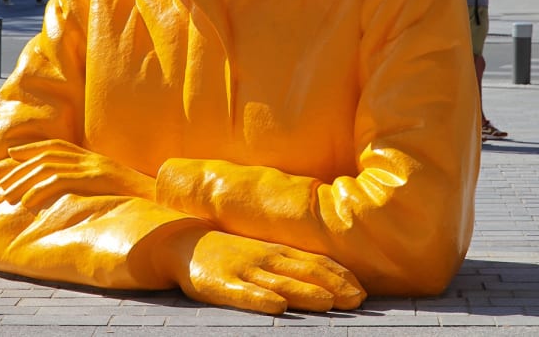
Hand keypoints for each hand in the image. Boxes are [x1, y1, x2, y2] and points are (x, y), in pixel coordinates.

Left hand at [0, 139, 155, 212]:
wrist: (161, 195)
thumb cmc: (137, 195)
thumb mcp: (110, 185)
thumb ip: (92, 181)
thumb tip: (73, 189)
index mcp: (92, 158)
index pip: (57, 146)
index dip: (33, 148)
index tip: (13, 153)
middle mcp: (90, 158)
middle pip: (48, 156)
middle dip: (22, 168)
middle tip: (2, 183)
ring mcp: (93, 167)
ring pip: (50, 168)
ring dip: (25, 181)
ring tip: (8, 195)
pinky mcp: (95, 178)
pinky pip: (61, 181)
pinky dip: (40, 189)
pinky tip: (27, 202)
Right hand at [155, 226, 365, 314]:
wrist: (186, 243)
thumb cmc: (231, 252)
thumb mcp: (263, 253)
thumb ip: (289, 262)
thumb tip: (325, 276)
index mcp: (277, 252)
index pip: (315, 262)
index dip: (340, 276)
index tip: (363, 290)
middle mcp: (266, 258)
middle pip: (305, 272)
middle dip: (333, 286)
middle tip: (359, 300)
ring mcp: (245, 270)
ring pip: (281, 282)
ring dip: (307, 292)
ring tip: (329, 302)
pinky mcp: (223, 284)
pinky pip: (245, 293)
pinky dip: (262, 299)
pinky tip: (277, 306)